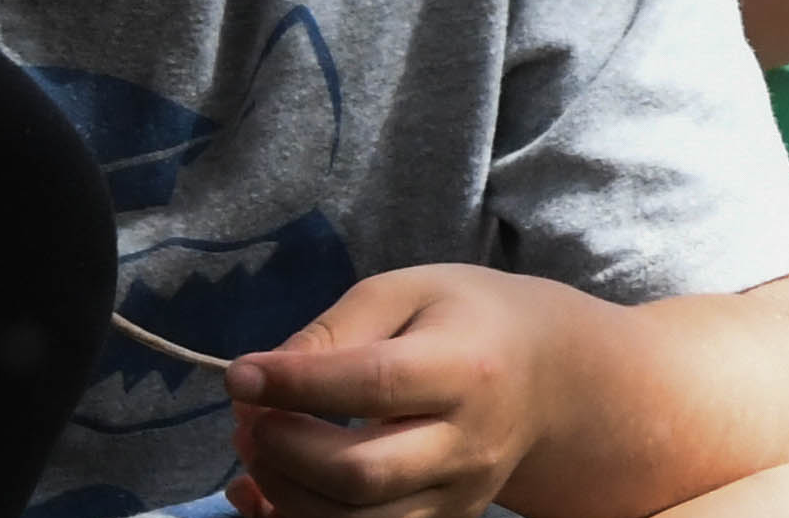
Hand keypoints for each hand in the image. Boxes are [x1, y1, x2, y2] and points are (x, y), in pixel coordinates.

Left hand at [220, 265, 572, 517]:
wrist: (548, 376)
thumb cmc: (466, 320)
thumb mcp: (407, 292)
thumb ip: (335, 329)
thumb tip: (259, 382)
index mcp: (468, 369)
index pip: (374, 383)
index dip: (296, 384)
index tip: (241, 375)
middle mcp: (469, 444)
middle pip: (362, 474)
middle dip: (284, 452)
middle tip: (248, 421)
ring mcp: (458, 495)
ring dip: (284, 492)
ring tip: (258, 449)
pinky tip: (264, 494)